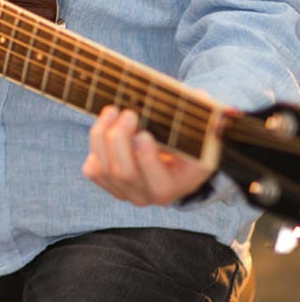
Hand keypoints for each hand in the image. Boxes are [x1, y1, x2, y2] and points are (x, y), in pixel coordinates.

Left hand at [82, 105, 213, 205]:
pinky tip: (106, 125)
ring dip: (102, 135)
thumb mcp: (204, 133)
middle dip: (120, 140)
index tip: (145, 134)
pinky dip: (95, 144)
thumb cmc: (189, 139)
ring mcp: (125, 191)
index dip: (147, 159)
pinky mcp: (107, 182)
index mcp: (178, 187)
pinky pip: (92, 169)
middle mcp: (149, 195)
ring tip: (113, 111)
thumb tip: (210, 105)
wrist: (174, 153)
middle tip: (127, 113)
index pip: (158, 183)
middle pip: (124, 173)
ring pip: (103, 169)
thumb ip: (208, 122)